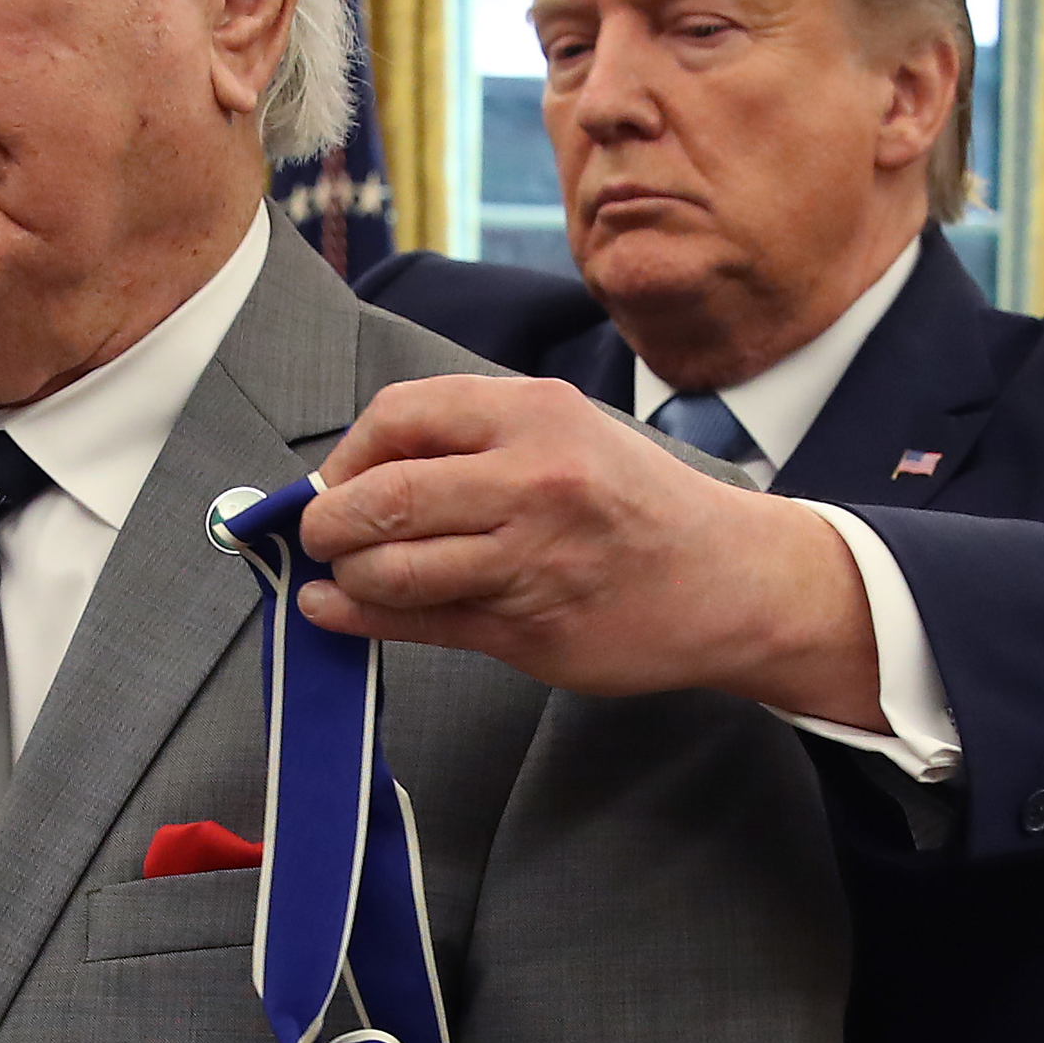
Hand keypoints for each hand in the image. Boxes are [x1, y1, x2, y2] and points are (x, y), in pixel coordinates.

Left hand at [294, 375, 886, 724]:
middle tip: (317, 535)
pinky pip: (421, 622)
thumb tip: (353, 473)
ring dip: (346, 577)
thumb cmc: (633, 504)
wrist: (726, 579)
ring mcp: (530, 558)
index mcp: (534, 415)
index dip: (347, 454)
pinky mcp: (529, 628)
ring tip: (341, 577)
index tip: (335, 481)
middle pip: (383, 496)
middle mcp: (532, 480)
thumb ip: (471, 446)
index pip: (398, 417)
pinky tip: (332, 611)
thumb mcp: (566, 436)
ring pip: (394, 569)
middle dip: (326, 522)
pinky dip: (360, 618)